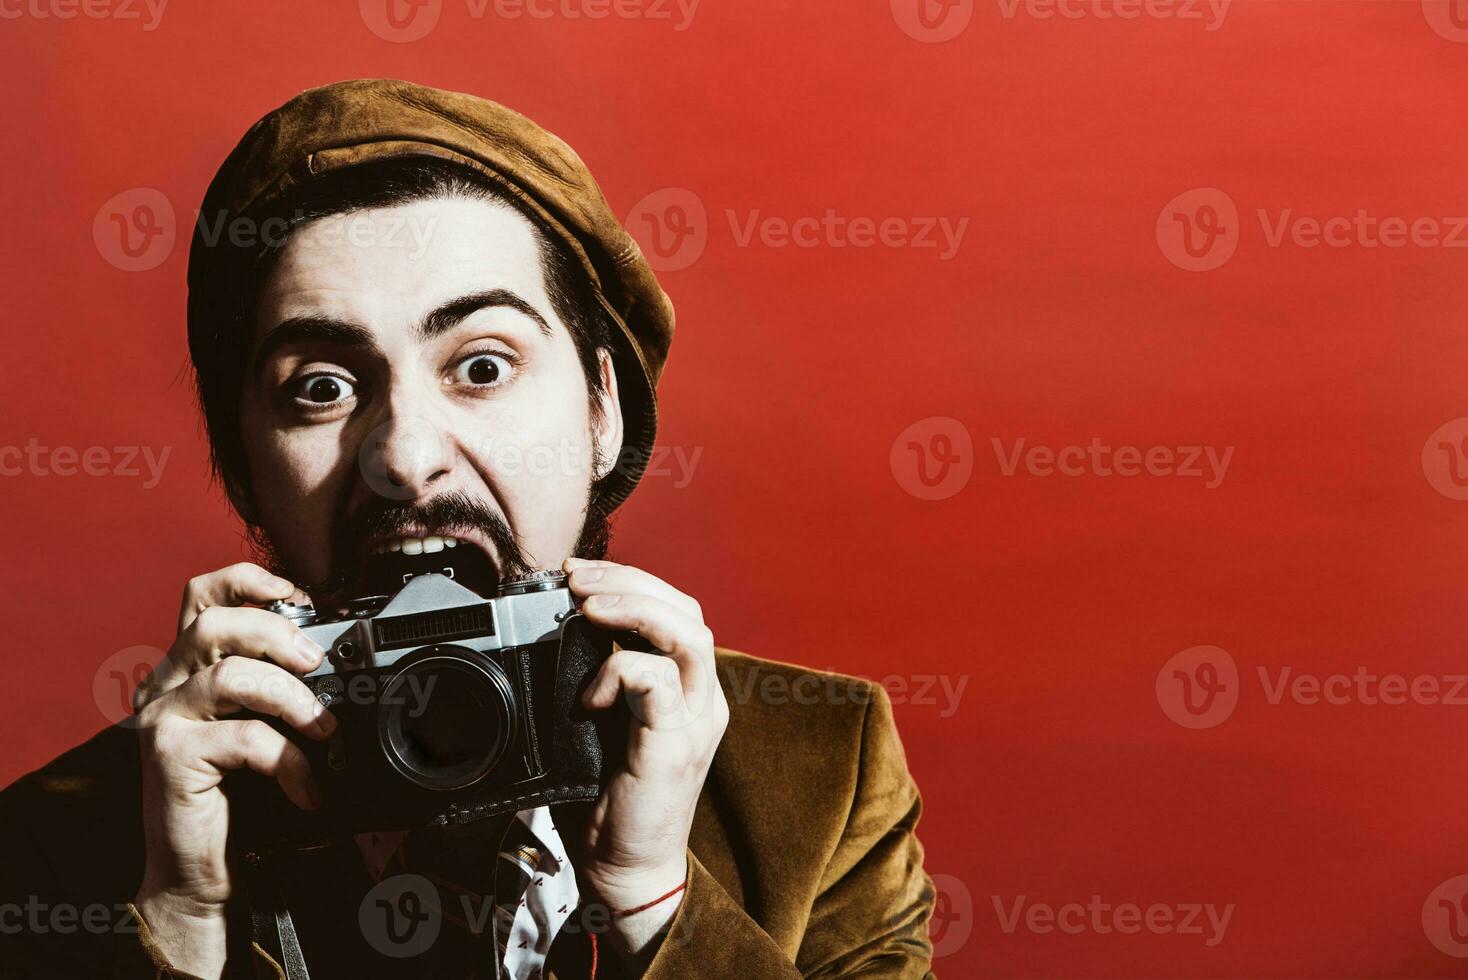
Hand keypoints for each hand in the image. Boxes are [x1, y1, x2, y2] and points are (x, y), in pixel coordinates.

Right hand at [132, 563, 334, 977]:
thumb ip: (277, 687)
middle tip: (317, 664)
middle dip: (277, 634)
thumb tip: (337, 657)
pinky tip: (307, 786)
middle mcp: (165, 684)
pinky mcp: (168, 755)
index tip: (299, 595)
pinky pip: (244, 738)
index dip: (248, 580)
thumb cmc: (236, 796)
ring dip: (292, 698)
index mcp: (186, 666)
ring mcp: (162, 718)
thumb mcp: (259, 726)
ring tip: (324, 728)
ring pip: (232, 676)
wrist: (198, 871)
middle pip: (215, 622)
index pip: (201, 595)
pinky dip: (289, 761)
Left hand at [561, 557, 728, 962]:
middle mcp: (701, 698)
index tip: (578, 575)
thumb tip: (555, 633)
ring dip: (633, 608)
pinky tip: (590, 694)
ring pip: (687, 633)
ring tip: (588, 606)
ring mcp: (695, 720)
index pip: (675, 609)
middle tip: (577, 578)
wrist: (625, 870)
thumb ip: (594, 678)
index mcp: (687, 688)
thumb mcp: (597, 724)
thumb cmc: (608, 801)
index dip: (630, 580)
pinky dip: (620, 672)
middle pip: (686, 609)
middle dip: (629, 580)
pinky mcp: (677, 744)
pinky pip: (660, 681)